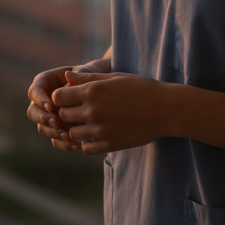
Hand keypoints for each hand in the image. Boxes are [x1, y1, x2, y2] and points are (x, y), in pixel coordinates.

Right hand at [26, 63, 108, 151]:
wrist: (100, 92)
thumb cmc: (91, 76)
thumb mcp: (88, 72)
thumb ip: (80, 73)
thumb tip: (69, 76)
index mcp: (45, 83)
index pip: (35, 91)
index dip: (40, 100)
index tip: (52, 106)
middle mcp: (43, 101)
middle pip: (33, 112)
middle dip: (44, 119)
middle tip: (57, 122)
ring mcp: (50, 117)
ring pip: (42, 128)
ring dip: (53, 133)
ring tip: (67, 135)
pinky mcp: (59, 130)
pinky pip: (55, 140)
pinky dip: (64, 144)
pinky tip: (76, 145)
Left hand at [52, 72, 174, 154]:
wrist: (166, 109)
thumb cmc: (141, 88)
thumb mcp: (114, 77)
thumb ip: (88, 78)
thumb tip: (66, 76)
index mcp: (92, 91)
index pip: (58, 97)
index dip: (62, 96)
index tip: (71, 96)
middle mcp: (93, 111)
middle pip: (63, 116)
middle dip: (67, 112)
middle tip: (79, 110)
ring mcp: (101, 130)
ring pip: (72, 134)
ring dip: (77, 128)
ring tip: (89, 123)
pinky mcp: (110, 145)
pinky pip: (86, 148)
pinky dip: (88, 142)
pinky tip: (97, 134)